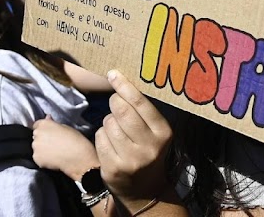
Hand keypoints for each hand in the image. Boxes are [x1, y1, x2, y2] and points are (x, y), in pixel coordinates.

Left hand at [32, 116, 97, 181]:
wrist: (77, 156)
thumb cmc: (74, 139)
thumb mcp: (65, 127)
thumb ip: (53, 124)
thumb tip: (48, 119)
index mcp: (44, 124)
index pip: (37, 124)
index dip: (43, 128)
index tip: (48, 132)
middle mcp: (37, 134)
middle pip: (36, 136)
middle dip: (42, 138)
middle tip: (53, 142)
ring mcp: (35, 147)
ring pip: (36, 147)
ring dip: (42, 148)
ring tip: (54, 151)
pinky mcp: (36, 158)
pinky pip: (38, 157)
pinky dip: (43, 158)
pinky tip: (53, 158)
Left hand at [95, 70, 172, 212]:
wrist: (145, 189)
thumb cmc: (148, 150)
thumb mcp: (156, 132)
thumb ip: (144, 111)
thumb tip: (122, 80)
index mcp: (163, 133)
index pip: (140, 103)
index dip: (124, 86)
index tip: (113, 74)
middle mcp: (148, 147)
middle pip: (122, 111)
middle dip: (115, 102)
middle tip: (115, 102)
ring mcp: (130, 159)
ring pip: (108, 124)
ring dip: (109, 121)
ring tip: (117, 129)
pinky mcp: (113, 168)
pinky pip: (99, 138)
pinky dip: (102, 135)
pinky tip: (111, 143)